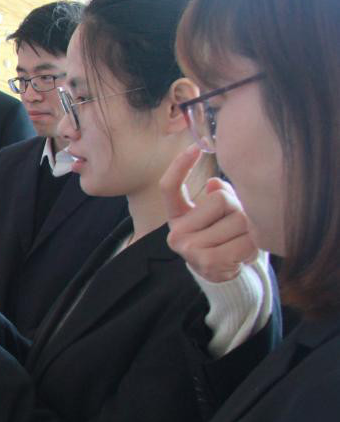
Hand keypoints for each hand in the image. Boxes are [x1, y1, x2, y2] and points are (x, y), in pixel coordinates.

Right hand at [162, 144, 258, 282]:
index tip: (196, 147)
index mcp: (176, 216)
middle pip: (220, 200)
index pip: (169, 187)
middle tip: (237, 227)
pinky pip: (244, 242)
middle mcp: (176, 232)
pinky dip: (252, 246)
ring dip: (250, 230)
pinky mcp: (208, 262)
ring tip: (241, 242)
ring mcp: (189, 249)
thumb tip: (214, 184)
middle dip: (238, 209)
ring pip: (237, 219)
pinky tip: (244, 253)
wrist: (223, 275)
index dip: (180, 166)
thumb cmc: (224, 238)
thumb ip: (220, 194)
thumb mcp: (219, 213)